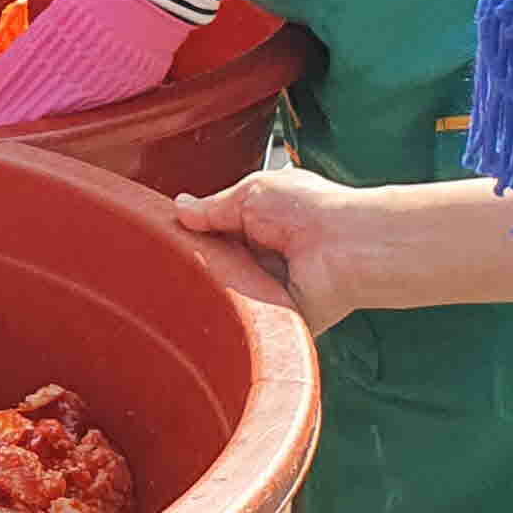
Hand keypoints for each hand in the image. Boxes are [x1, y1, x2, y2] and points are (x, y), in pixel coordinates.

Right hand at [171, 166, 377, 332]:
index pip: (216, 232)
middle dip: (197, 263)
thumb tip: (179, 209)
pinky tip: (215, 307)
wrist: (345, 247)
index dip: (194, 234)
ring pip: (224, 293)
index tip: (167, 236)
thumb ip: (212, 206)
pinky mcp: (276, 315)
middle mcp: (264, 256)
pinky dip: (230, 315)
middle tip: (173, 261)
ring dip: (212, 289)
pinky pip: (242, 320)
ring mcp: (269, 288)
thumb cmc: (312, 210)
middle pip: (216, 265)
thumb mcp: (250, 192)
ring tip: (193, 283)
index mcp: (260, 223)